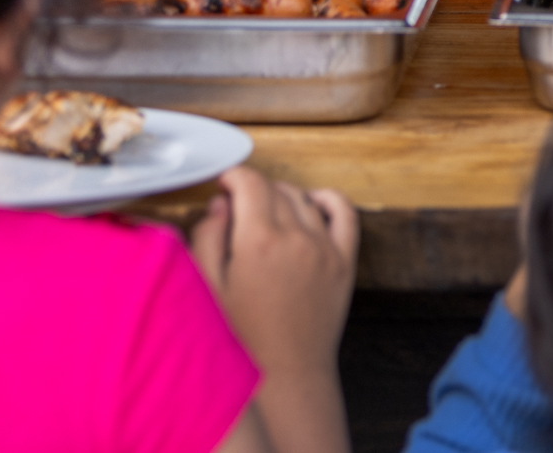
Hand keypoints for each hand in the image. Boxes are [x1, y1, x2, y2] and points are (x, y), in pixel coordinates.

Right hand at [191, 167, 357, 452]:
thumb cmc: (240, 340)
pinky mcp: (345, 262)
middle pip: (276, 189)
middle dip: (253, 188)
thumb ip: (208, 239)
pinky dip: (328, 200)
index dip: (232, 176)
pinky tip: (312, 203)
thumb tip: (221, 204)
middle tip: (237, 204)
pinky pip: (344, 214)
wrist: (285, 376)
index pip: (250, 183)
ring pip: (304, 198)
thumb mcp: (207, 290)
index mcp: (259, 242)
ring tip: (264, 211)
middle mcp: (297, 238)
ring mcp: (326, 248)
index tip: (222, 183)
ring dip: (283, 195)